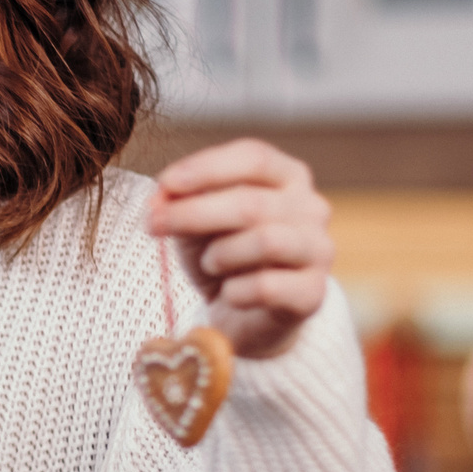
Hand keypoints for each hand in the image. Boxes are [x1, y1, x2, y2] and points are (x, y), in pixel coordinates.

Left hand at [147, 139, 333, 359]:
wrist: (243, 313)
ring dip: (220, 255)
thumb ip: (180, 202)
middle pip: (252, 202)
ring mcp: (318, 250)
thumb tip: (161, 195)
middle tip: (154, 225)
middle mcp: (311, 208)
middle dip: (194, 213)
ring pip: (266, 242)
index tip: (165, 184)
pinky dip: (234, 291)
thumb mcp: (194, 222)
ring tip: (209, 264)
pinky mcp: (313, 293)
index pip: (254, 158)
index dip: (207, 168)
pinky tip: (228, 293)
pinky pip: (266, 287)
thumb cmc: (222, 254)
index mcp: (287, 177)